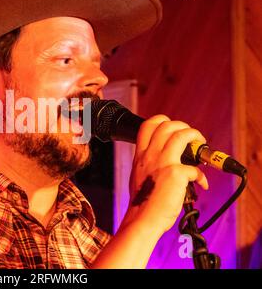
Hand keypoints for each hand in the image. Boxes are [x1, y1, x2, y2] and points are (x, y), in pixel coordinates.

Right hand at [123, 115, 208, 233]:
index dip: (163, 121)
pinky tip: (201, 183)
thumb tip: (169, 162)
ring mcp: (163, 162)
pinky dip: (201, 176)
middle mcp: (150, 155)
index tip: (173, 130)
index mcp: (140, 155)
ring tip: (201, 146)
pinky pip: (195, 168)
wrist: (143, 218)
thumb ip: (150, 164)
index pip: (148, 125)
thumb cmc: (142, 202)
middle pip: (167, 125)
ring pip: (182, 135)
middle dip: (184, 127)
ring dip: (196, 137)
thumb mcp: (138, 175)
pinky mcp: (176, 174)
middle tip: (191, 138)